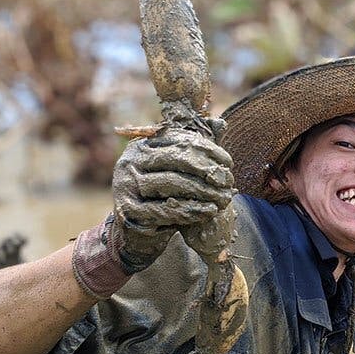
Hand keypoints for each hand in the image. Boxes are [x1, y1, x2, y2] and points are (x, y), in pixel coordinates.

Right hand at [111, 121, 233, 273]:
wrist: (139, 230)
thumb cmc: (164, 195)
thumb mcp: (179, 171)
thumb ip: (197, 150)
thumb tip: (222, 123)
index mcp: (143, 145)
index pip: (179, 141)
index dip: (208, 150)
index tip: (229, 163)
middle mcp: (130, 160)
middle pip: (175, 159)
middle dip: (206, 170)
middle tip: (227, 181)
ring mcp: (125, 184)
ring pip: (170, 183)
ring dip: (201, 191)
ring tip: (223, 198)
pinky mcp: (127, 209)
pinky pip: (163, 209)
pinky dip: (190, 210)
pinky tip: (209, 212)